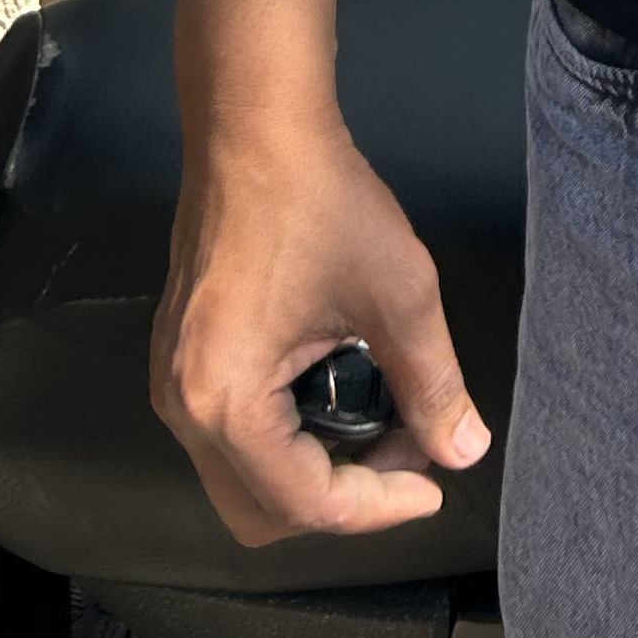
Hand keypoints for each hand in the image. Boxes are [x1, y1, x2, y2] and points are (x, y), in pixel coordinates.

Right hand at [156, 118, 490, 546]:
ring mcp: (173, 382)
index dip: (380, 506)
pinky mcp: (179, 356)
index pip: (307, 504)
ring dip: (313, 468)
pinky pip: (230, 433)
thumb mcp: (400, 294)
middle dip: (341, 498)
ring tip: (380, 416)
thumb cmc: (323, 201)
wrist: (256, 124)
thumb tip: (464, 450)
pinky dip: (286, 435)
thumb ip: (434, 384)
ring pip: (244, 477)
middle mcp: (183, 407)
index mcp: (226, 402)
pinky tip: (337, 385)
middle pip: (263, 513)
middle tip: (404, 450)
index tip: (436, 485)